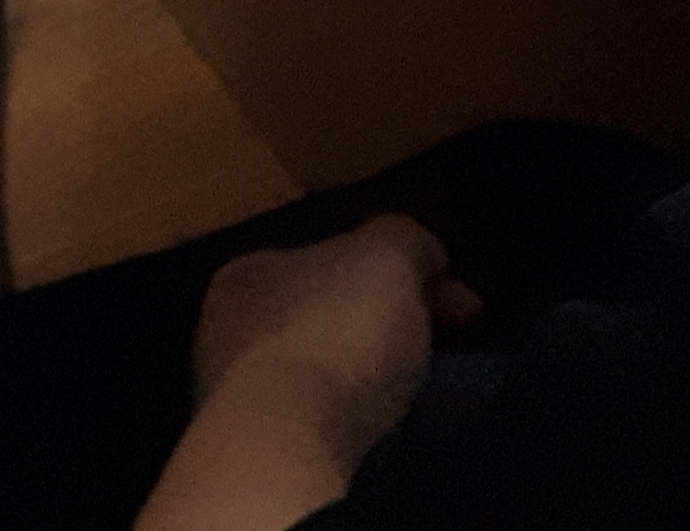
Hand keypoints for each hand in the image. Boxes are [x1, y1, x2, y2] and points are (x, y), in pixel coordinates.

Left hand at [140, 219, 475, 530]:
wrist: (289, 444)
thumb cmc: (334, 331)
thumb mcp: (386, 255)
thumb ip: (403, 240)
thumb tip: (423, 252)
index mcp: (251, 270)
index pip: (335, 258)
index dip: (404, 271)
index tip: (457, 303)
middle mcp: (232, 328)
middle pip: (330, 313)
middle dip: (385, 324)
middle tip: (442, 344)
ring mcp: (238, 393)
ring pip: (324, 369)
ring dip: (370, 375)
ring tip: (418, 389)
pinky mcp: (261, 448)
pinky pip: (323, 420)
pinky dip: (354, 417)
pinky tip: (384, 428)